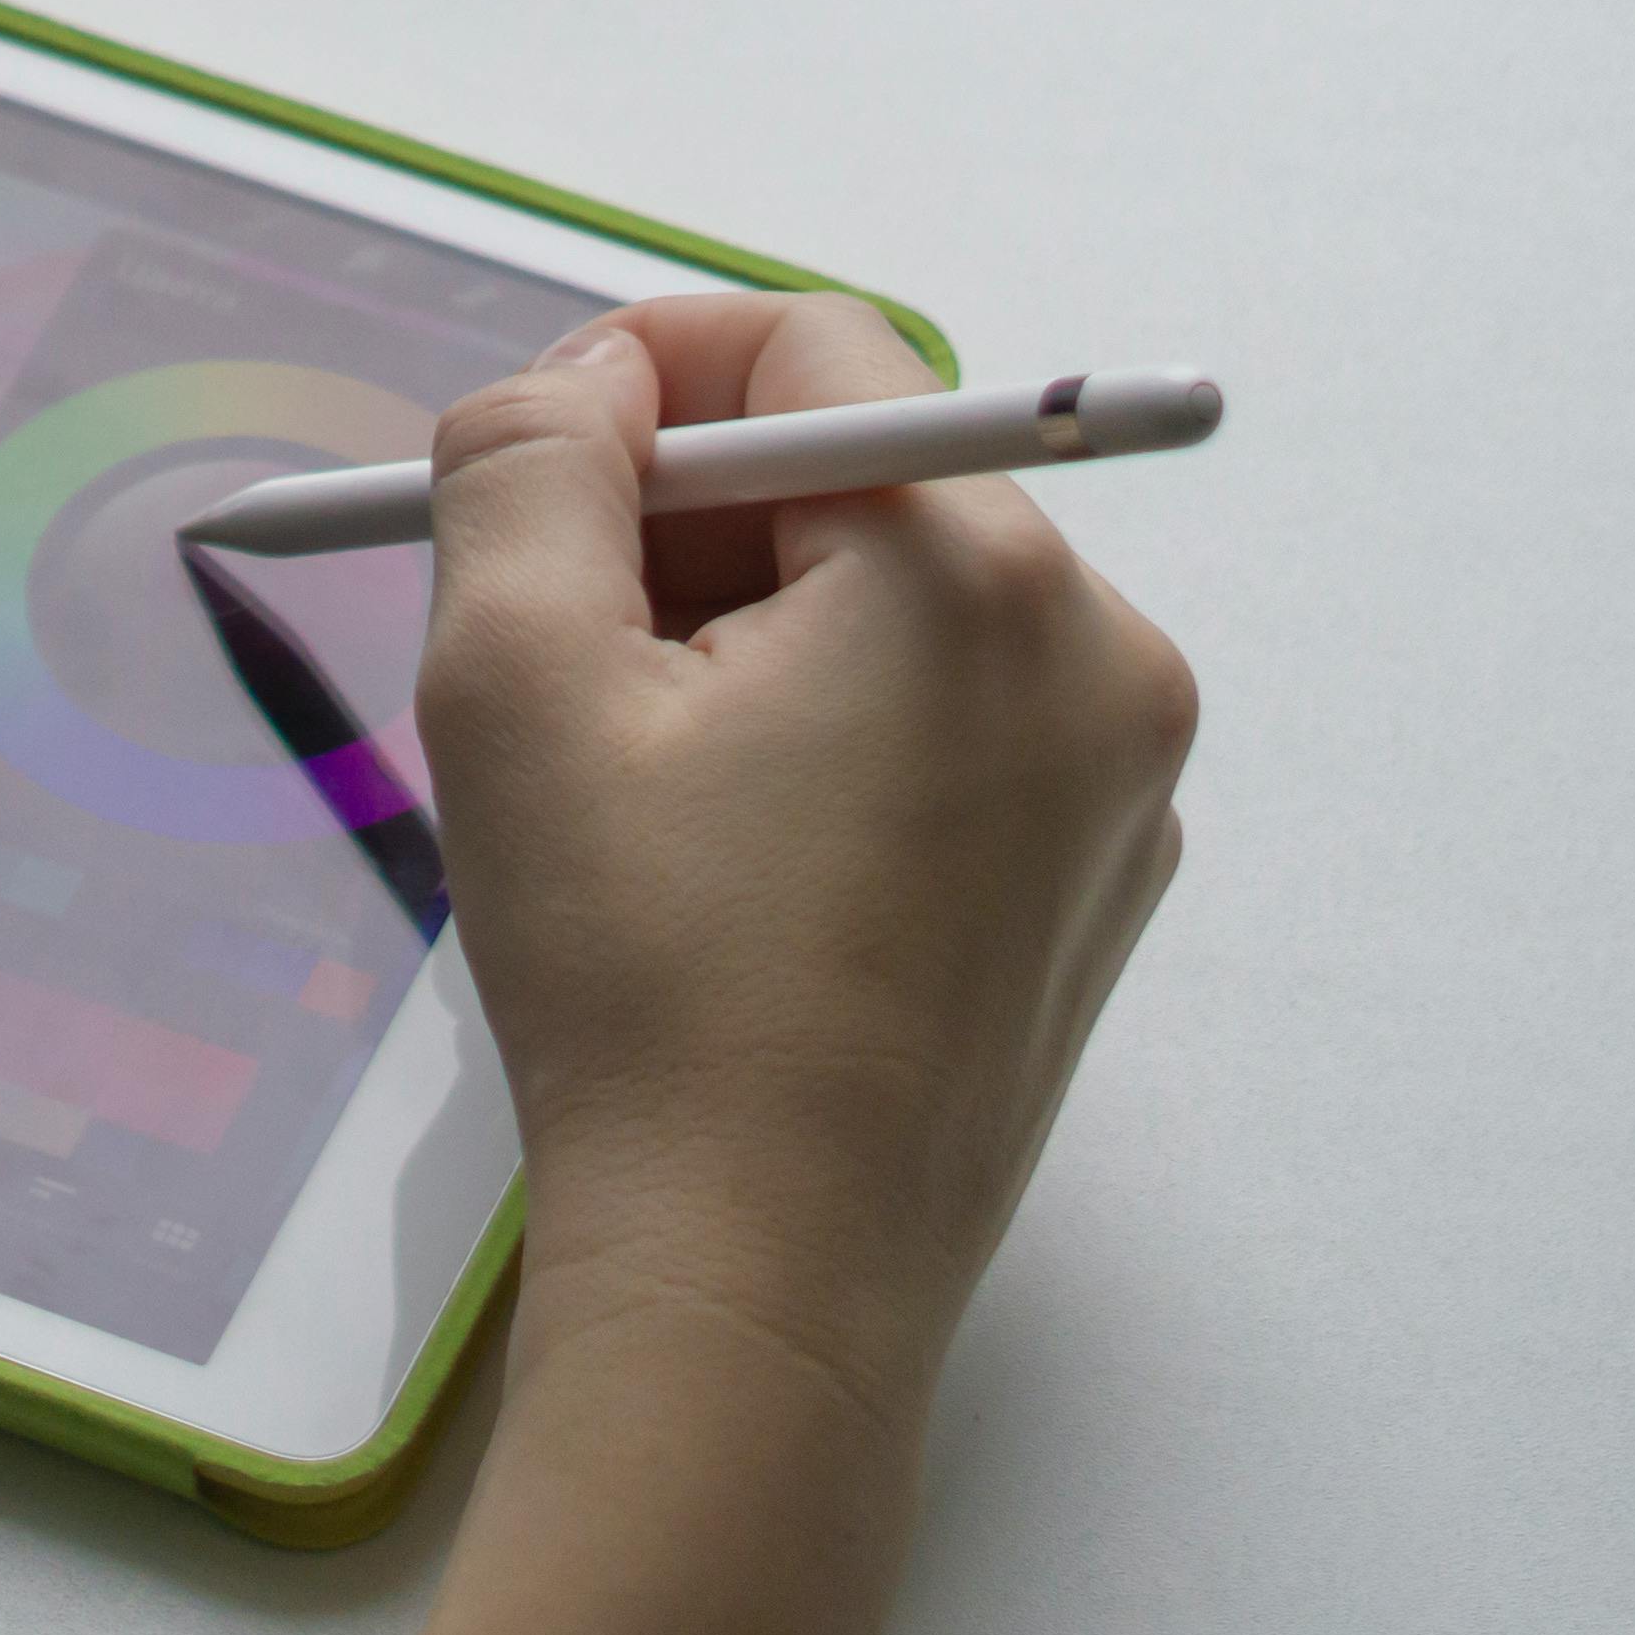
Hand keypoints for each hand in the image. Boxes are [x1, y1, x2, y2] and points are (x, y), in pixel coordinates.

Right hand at [282, 292, 1194, 1634]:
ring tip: (636, 794)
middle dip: (689, 532)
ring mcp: (1119, 776)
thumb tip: (580, 385)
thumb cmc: (640, 988)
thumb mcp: (515, 682)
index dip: (640, 378)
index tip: (526, 468)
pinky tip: (730, 874)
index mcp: (970, 570)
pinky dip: (833, 749)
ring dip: (753, 644)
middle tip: (552, 656)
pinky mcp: (1098, 882)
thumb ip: (527, 467)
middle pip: (860, 480)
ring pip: (903, 613)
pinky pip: (954, 736)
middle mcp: (1094, 647)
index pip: (804, 349)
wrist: (760, 1285)